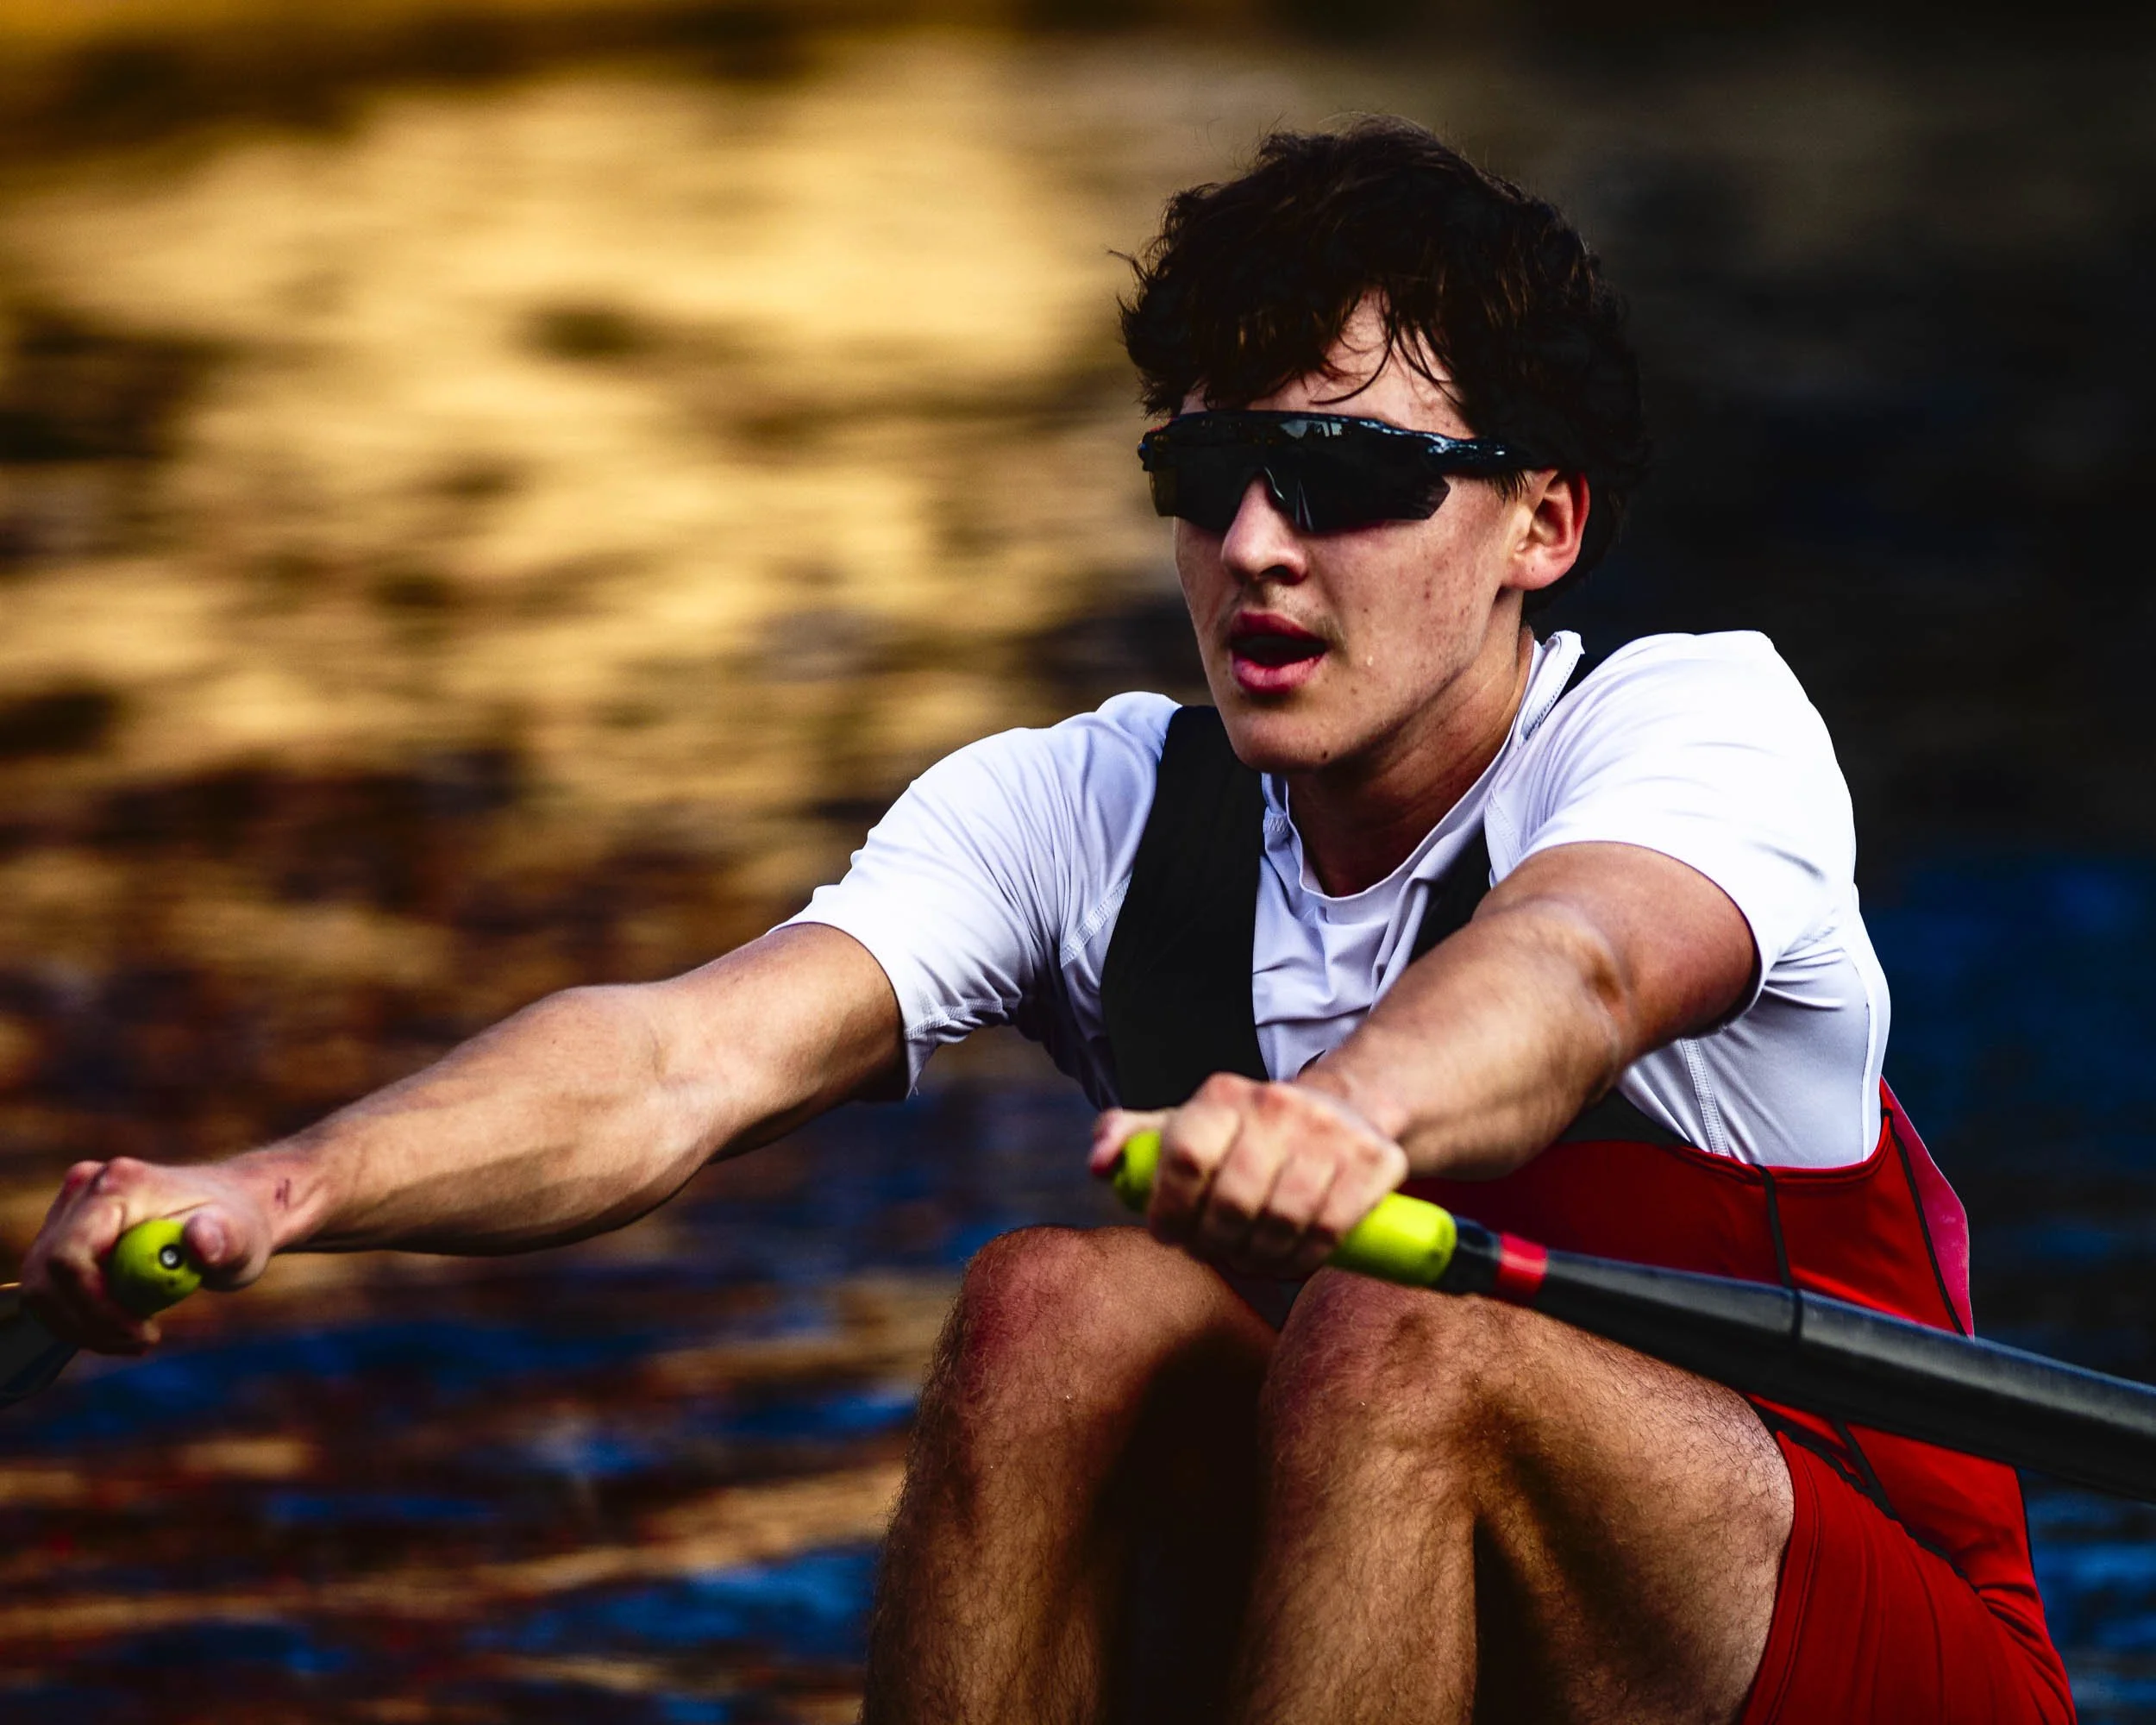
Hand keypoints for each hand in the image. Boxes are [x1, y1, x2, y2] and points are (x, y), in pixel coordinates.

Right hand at [21, 1156, 280, 1353]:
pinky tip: (123, 1323)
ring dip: (82, 1326)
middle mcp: (84, 1190)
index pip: (71, 1257)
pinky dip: (79, 1318)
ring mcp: (69, 1211)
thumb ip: (223, 1239)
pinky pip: (51, 1290)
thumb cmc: (237, 1224)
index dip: (96, 1306)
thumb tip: (199, 1239)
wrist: (231, 1212)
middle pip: (46, 1277)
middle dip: (87, 1323)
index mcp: (119, 1185)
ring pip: (42, 1288)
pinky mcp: (64, 1234)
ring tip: (138, 1334)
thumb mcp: (242, 1237)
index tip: (142, 1333)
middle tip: (141, 1341)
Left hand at [1089, 1073, 1408, 1278]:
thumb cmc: (1247, 1133)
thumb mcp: (1186, 1124)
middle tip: (1215, 1251)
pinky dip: (1305, 1259)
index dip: (1169, 1210)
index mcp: (1222, 1094)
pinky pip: (1331, 1228)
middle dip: (1216, 1243)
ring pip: (1283, 1221)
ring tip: (1251, 1257)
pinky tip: (1291, 1260)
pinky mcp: (1374, 1159)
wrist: (1344, 1110)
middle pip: (1233, 1202)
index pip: (1184, 1158)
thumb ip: (1131, 1139)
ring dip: (1261, 1258)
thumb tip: (1099, 1165)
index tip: (1170, 1234)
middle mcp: (1277, 1104)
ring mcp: (1329, 1130)